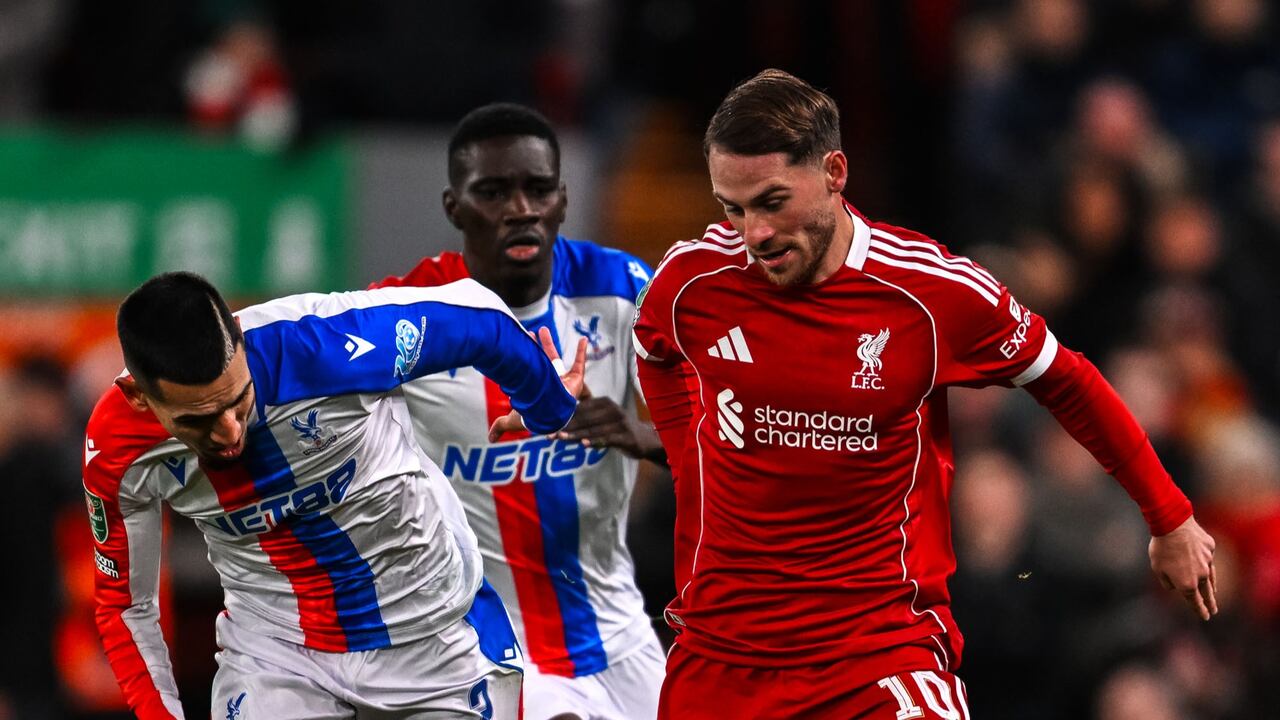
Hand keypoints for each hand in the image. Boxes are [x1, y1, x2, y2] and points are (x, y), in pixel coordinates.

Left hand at [488, 327, 587, 442]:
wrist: (549, 414)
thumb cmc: (531, 417)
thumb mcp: (511, 420)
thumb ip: (500, 426)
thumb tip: (489, 439)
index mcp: (537, 390)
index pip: (530, 372)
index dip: (525, 360)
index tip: (518, 346)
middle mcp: (549, 383)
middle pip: (542, 361)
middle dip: (537, 347)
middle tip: (530, 333)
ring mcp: (563, 381)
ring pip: (556, 358)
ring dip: (550, 344)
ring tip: (543, 328)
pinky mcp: (576, 381)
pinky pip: (581, 364)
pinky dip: (583, 351)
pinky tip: (583, 339)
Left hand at [553, 396, 660, 459]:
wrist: (645, 439)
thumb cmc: (619, 429)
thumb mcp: (604, 418)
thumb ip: (587, 418)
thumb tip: (562, 422)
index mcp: (604, 402)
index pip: (580, 409)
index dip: (565, 418)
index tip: (549, 425)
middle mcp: (612, 409)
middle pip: (585, 419)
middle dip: (566, 427)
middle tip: (550, 434)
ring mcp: (620, 423)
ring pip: (593, 429)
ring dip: (575, 435)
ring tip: (560, 438)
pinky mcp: (626, 436)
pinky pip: (607, 439)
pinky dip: (594, 441)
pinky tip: (583, 444)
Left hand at [1149, 515, 1217, 620]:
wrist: (1173, 525)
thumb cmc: (1161, 548)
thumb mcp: (1157, 569)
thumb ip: (1168, 582)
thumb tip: (1176, 586)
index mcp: (1187, 583)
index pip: (1195, 601)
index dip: (1200, 610)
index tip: (1205, 617)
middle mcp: (1201, 575)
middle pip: (1207, 592)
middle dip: (1210, 603)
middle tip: (1214, 611)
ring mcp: (1208, 561)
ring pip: (1211, 577)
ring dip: (1212, 586)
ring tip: (1214, 593)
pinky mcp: (1210, 548)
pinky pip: (1208, 558)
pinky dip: (1207, 563)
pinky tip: (1207, 566)